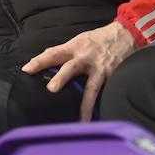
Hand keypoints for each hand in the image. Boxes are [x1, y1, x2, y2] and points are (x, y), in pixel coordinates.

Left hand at [22, 20, 136, 120]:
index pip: (54, 53)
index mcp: (75, 47)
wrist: (127, 34)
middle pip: (71, 67)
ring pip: (92, 86)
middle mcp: (86, 57)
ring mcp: (100, 68)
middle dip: (62, 78)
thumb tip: (41, 57)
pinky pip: (106, 93)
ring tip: (82, 119)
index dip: (40, 61)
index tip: (27, 69)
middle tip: (51, 88)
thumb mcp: (80, 40)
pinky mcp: (113, 76)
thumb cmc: (99, 39)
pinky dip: (102, 106)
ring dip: (86, 104)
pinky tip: (98, 119)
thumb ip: (63, 51)